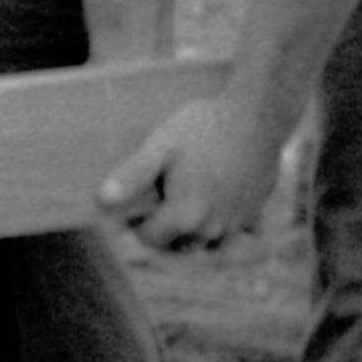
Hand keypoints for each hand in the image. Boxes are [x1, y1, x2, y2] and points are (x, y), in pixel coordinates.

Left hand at [98, 96, 284, 252]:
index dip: (136, 223)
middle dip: (163, 231)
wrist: (257, 115)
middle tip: (157, 199)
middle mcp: (212, 229)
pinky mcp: (254, 213)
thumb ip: (132, 175)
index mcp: (185, 216)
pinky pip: (233, 232)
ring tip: (184, 201)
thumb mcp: (160, 146)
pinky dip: (222, 224)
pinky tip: (216, 200)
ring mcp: (236, 224)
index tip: (134, 203)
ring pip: (206, 243)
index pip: (148, 239)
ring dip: (191, 231)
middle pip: (176, 245)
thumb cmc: (204, 128)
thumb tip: (103, 199)